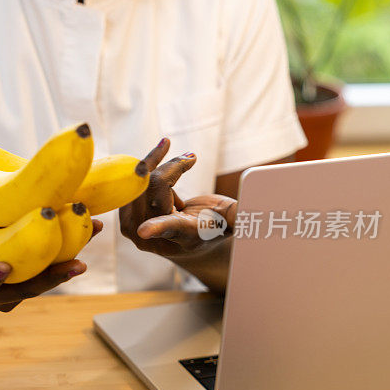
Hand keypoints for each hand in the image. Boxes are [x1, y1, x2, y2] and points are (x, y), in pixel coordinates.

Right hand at [0, 206, 101, 311]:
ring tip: (91, 230)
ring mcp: (14, 284)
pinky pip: (51, 260)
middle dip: (50, 278)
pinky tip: (90, 221)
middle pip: (24, 291)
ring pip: (44, 276)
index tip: (3, 267)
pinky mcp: (29, 270)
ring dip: (69, 256)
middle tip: (74, 263)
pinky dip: (71, 242)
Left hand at [119, 138, 236, 257]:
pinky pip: (132, 179)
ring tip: (185, 160)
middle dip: (173, 167)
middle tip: (191, 158)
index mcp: (180, 238)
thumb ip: (240, 216)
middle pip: (155, 187)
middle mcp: (153, 237)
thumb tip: (262, 211)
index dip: (157, 228)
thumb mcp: (231, 219)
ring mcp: (134, 226)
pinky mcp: (126, 211)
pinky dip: (148, 163)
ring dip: (160, 162)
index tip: (144, 232)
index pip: (168, 229)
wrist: (195, 234)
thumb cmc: (217, 224)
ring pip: (142, 179)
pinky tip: (163, 151)